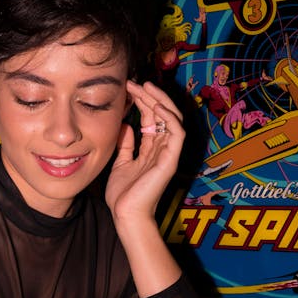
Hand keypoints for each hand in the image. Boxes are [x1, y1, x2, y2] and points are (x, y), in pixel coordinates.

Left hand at [105, 81, 184, 224]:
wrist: (126, 215)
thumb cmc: (124, 196)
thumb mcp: (120, 164)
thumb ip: (125, 146)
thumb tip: (125, 126)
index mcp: (151, 150)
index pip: (151, 119)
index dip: (142, 102)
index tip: (128, 88)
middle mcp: (163, 149)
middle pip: (161, 115)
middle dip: (150, 96)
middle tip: (135, 82)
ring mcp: (168, 154)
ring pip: (172, 119)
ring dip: (160, 101)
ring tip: (146, 87)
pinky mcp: (171, 160)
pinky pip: (176, 133)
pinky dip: (168, 117)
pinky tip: (155, 106)